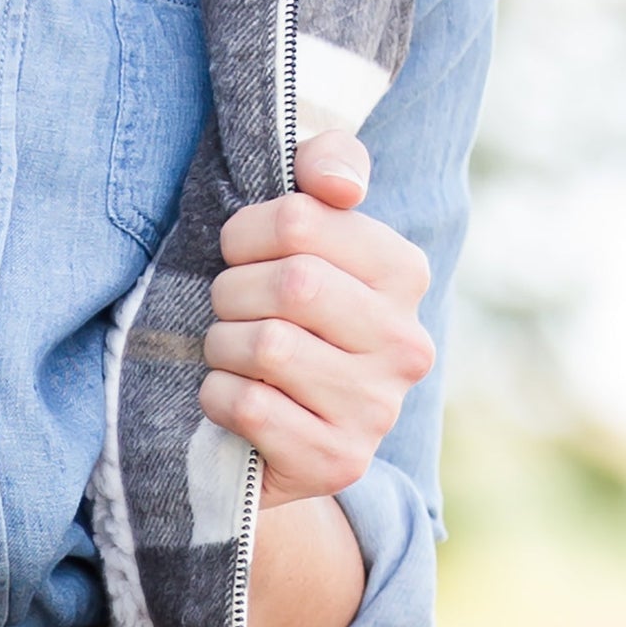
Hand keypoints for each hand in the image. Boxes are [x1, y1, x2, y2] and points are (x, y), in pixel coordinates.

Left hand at [201, 130, 433, 508]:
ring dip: (223, 347)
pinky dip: (219, 397)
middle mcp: (406, 343)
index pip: (301, 220)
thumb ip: (325, 165)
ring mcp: (377, 408)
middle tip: (229, 309)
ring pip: (267, 346)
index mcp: (403, 273)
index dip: (245, 233)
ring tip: (233, 354)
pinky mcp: (337, 461)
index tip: (237, 253)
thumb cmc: (279, 308)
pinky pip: (250, 406)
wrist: (270, 428)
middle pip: (289, 284)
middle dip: (232, 293)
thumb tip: (337, 185)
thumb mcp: (302, 226)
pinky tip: (233, 398)